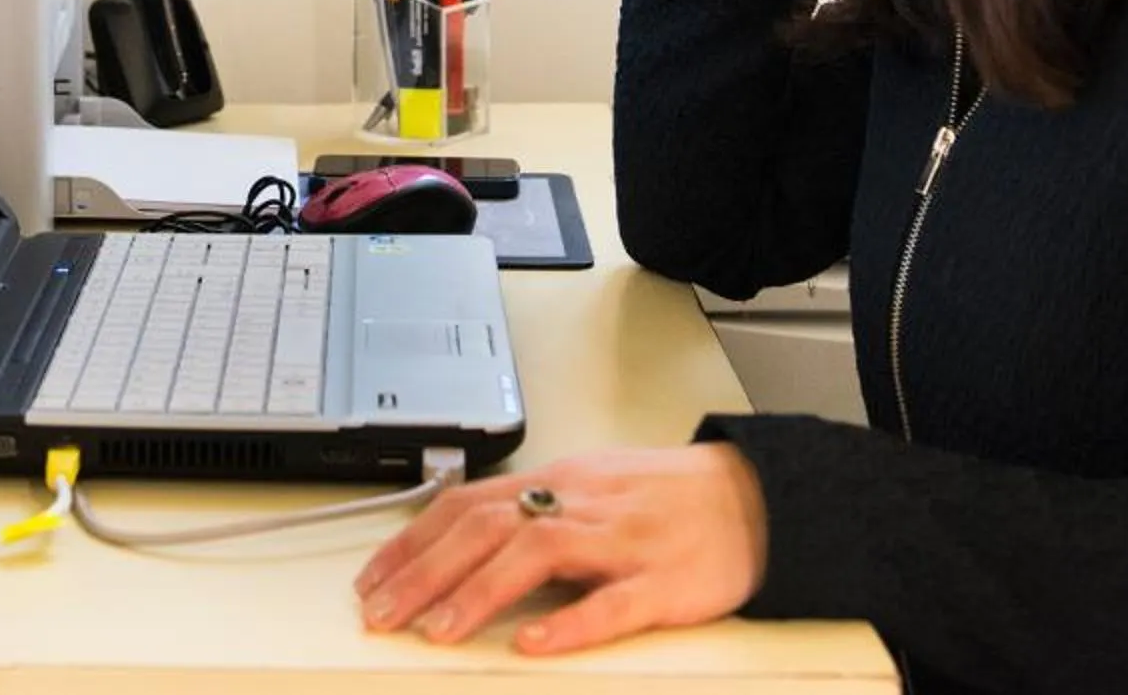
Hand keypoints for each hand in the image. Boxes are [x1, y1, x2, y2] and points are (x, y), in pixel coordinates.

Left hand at [353, 446, 770, 655]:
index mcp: (558, 484)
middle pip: (488, 526)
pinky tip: (534, 643)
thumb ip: (529, 513)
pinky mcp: (665, 582)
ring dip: (479, 592)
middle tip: (381, 614)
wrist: (755, 498)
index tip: (372, 580)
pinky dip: (570, 624)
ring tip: (437, 631)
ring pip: (539, 554)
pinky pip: (613, 602)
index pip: (468, 504)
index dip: (413, 540)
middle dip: (424, 571)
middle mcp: (581, 505)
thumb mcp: (588, 491)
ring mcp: (623, 542)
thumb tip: (458, 540)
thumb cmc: (666, 500)